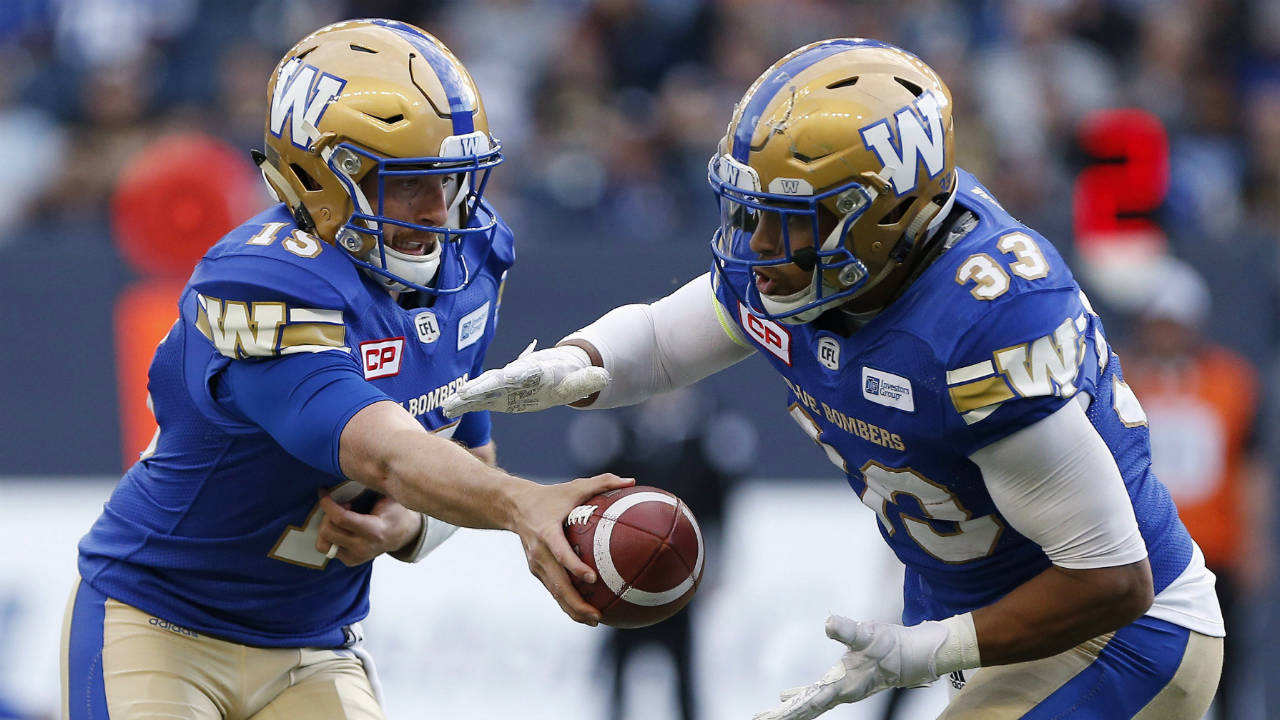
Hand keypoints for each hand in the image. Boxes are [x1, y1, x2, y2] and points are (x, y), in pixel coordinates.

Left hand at [315, 491, 423, 566]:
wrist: (403, 534)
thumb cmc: (395, 512)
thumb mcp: (390, 497)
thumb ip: (374, 487)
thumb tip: (356, 469)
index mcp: (374, 531)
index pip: (341, 519)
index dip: (328, 504)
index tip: (323, 492)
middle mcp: (364, 547)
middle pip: (329, 530)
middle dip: (328, 513)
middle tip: (341, 504)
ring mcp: (356, 557)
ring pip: (323, 543)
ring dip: (326, 527)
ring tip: (339, 518)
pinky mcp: (350, 561)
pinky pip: (327, 549)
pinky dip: (329, 536)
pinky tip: (341, 528)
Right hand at [442, 341, 609, 416]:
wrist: (556, 369)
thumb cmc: (567, 375)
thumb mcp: (580, 378)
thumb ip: (588, 379)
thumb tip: (603, 377)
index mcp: (532, 373)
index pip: (518, 374)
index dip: (507, 377)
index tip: (495, 380)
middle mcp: (513, 377)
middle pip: (493, 381)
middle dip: (478, 388)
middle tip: (462, 396)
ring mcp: (503, 385)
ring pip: (481, 389)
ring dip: (464, 397)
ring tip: (447, 405)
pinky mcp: (497, 394)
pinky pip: (478, 399)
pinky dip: (463, 403)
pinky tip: (448, 410)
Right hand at [509, 473, 634, 624]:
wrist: (514, 506)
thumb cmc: (551, 496)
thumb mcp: (574, 486)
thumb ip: (602, 482)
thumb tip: (631, 480)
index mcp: (547, 532)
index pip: (560, 554)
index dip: (574, 568)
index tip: (592, 579)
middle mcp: (539, 552)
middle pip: (557, 584)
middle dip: (576, 603)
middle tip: (598, 616)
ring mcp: (536, 565)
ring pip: (555, 593)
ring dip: (573, 610)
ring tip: (596, 621)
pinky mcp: (536, 571)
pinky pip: (554, 590)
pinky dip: (568, 603)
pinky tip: (587, 611)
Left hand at [752, 617, 950, 719]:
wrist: (911, 654)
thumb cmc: (889, 644)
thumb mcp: (867, 633)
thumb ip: (846, 630)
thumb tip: (829, 623)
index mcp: (842, 684)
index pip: (810, 701)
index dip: (790, 710)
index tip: (771, 717)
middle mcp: (841, 692)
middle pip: (806, 708)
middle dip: (784, 715)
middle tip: (759, 718)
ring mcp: (842, 690)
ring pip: (810, 704)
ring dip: (790, 709)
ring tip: (769, 714)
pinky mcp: (844, 684)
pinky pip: (816, 695)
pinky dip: (800, 697)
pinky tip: (786, 695)